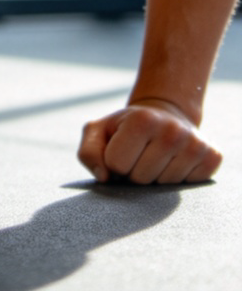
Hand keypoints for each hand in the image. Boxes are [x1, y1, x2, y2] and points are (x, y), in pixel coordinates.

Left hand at [78, 98, 222, 183]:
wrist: (162, 115)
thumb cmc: (123, 128)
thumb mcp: (97, 131)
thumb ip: (89, 152)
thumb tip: (104, 178)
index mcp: (142, 119)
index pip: (117, 165)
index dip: (114, 162)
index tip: (121, 148)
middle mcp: (172, 130)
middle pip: (140, 179)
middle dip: (133, 171)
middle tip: (140, 153)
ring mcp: (195, 144)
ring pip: (164, 187)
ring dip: (155, 177)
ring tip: (156, 156)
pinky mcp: (212, 157)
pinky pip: (189, 186)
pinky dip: (178, 179)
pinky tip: (174, 160)